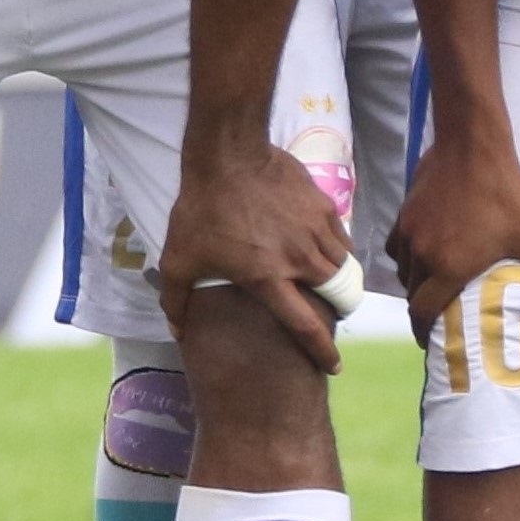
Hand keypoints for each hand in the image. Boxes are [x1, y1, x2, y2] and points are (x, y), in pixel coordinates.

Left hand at [154, 138, 358, 374]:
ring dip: (339, 279)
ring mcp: (314, 230)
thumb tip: (180, 334)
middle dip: (339, 309)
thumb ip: (176, 302)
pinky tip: (326, 249)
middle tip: (332, 313)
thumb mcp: (178, 260)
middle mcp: (299, 258)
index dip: (322, 351)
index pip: (305, 325)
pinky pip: (341, 237)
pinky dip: (338, 250)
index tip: (333, 366)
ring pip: (343, 266)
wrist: (226, 154)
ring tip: (330, 283)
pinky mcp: (322, 205)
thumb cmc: (201, 210)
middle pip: (336, 295)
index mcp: (267, 278)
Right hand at [386, 122, 519, 338]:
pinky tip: (422, 251)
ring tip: (432, 285)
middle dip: (423, 308)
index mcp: (449, 268)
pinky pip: (398, 246)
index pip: (424, 312)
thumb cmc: (502, 193)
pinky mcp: (405, 213)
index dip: (425, 331)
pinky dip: (406, 256)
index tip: (432, 342)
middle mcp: (422, 256)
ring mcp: (410, 233)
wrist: (471, 146)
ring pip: (403, 270)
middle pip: (412, 294)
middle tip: (440, 314)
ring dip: (415, 283)